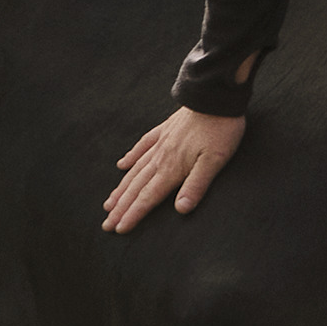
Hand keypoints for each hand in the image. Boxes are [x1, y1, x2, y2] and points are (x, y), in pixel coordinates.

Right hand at [101, 96, 252, 231]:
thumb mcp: (215, 161)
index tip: (118, 229)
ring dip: (121, 188)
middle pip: (136, 187)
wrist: (216, 96)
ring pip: (135, 170)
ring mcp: (160, 142)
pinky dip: (130, 157)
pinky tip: (121, 165)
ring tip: (108, 203)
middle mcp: (161, 157)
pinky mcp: (165, 130)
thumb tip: (180, 210)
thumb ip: (196, 185)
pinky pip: (142, 146)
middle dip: (121, 208)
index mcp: (172, 168)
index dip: (133, 215)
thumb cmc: (220, 130)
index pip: (148, 197)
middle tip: (106, 224)